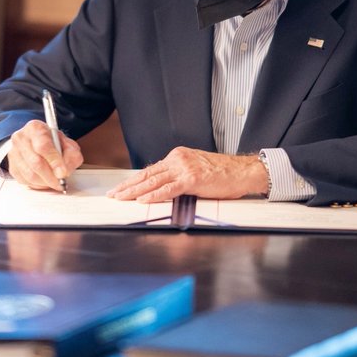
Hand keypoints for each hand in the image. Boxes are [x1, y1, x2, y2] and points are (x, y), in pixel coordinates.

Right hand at [7, 120, 83, 190]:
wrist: (36, 142)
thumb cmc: (52, 142)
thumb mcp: (67, 143)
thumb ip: (71, 154)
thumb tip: (64, 171)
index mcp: (35, 128)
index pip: (43, 146)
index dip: (54, 161)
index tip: (63, 173)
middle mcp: (21, 138)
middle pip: (36, 162)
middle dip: (51, 176)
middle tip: (61, 182)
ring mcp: (14, 153)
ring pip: (30, 174)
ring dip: (45, 182)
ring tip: (55, 181)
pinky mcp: (12, 167)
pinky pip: (25, 181)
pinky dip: (38, 184)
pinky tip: (45, 180)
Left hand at [106, 147, 268, 202]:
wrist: (243, 172)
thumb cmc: (222, 175)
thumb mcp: (195, 170)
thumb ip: (178, 176)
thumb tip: (161, 189)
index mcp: (177, 156)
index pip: (150, 170)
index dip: (134, 180)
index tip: (120, 188)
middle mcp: (178, 159)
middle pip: (148, 174)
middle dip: (128, 186)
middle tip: (113, 194)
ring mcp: (184, 168)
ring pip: (154, 181)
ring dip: (135, 191)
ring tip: (121, 198)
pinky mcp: (192, 179)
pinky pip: (169, 189)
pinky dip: (154, 195)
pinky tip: (142, 200)